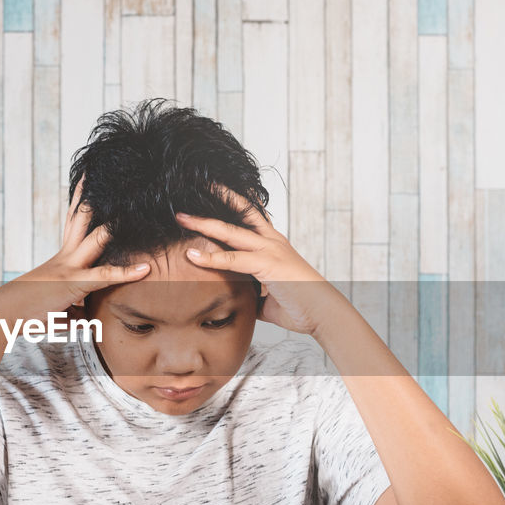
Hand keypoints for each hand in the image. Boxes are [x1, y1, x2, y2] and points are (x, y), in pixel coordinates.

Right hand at [0, 185, 149, 320]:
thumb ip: (75, 308)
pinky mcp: (73, 283)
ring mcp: (69, 267)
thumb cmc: (27, 313)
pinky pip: (104, 276)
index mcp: (62, 258)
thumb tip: (86, 318)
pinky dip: (126, 273)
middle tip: (102, 171)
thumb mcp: (56, 307)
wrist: (2, 315)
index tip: (90, 181)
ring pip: (95, 239)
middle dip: (91, 195)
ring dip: (114, 226)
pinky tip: (145, 269)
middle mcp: (65, 257)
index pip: (73, 221)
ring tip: (135, 207)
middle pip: (80, 217)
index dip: (81, 200)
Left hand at [175, 186, 339, 335]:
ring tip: (181, 217)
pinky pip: (233, 259)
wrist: (323, 314)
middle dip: (212, 203)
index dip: (232, 202)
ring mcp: (270, 250)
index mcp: (274, 245)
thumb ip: (251, 292)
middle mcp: (272, 241)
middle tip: (189, 196)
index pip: (250, 216)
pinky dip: (211, 258)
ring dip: (204, 224)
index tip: (213, 190)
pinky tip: (192, 256)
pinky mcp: (268, 264)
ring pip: (231, 231)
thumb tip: (238, 300)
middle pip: (238, 214)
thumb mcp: (269, 296)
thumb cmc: (300, 306)